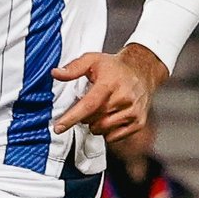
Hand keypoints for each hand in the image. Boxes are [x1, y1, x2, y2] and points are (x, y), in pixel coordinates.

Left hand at [51, 43, 167, 142]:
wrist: (143, 70)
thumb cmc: (115, 67)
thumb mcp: (93, 60)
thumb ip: (73, 68)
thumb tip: (55, 73)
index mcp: (110, 84)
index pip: (88, 105)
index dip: (72, 118)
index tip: (58, 127)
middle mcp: (123, 99)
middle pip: (93, 120)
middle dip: (84, 117)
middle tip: (87, 105)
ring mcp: (133, 112)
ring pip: (102, 130)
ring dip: (95, 125)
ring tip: (99, 110)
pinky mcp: (138, 122)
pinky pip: (114, 137)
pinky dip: (106, 132)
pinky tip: (109, 118)